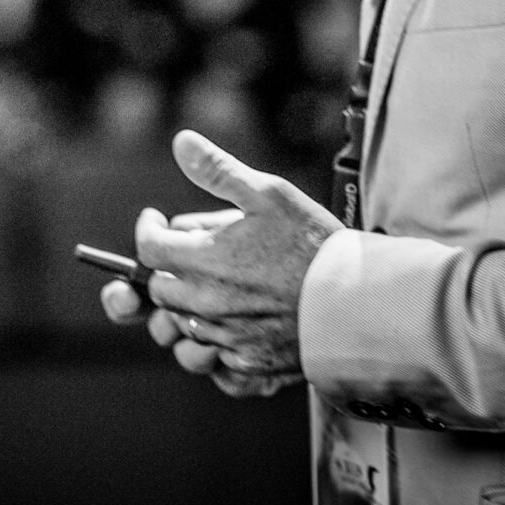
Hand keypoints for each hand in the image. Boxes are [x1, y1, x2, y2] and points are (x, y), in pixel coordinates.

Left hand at [100, 130, 341, 395]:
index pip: (148, 250)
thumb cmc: (313, 245)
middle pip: (160, 291)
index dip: (149, 231)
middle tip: (189, 254)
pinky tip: (233, 323)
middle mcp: (207, 303)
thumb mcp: (268, 194)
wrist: (356, 301)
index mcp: (204, 260)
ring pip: (183, 327)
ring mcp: (225, 337)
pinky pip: (212, 359)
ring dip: (187, 307)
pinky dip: (213, 342)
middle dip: (166, 270)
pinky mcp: (248, 363)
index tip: (157, 221)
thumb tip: (182, 142)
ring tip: (210, 289)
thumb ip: (219, 171)